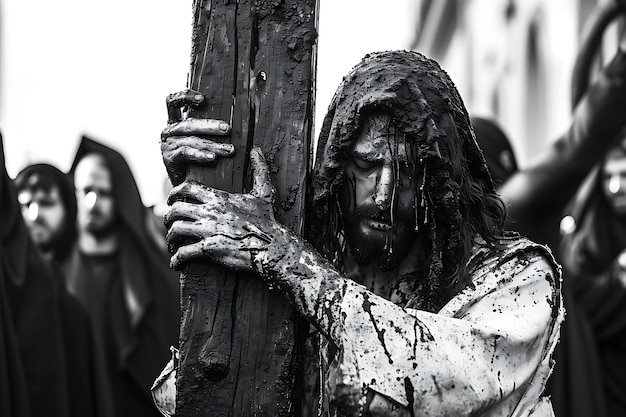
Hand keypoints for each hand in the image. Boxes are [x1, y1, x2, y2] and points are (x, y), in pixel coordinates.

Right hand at [161, 89, 234, 185]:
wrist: (185, 185)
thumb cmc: (199, 159)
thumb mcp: (202, 139)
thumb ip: (209, 128)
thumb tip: (234, 120)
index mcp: (176, 121)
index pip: (173, 102)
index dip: (185, 96)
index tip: (202, 99)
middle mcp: (169, 130)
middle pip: (188, 123)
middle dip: (210, 125)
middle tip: (228, 129)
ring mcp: (167, 144)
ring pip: (191, 140)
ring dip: (212, 144)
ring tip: (229, 150)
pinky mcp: (169, 159)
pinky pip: (185, 153)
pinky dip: (200, 155)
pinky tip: (213, 159)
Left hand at [164, 147, 279, 270]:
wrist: (272, 245)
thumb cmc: (267, 219)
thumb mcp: (263, 192)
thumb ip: (259, 170)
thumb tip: (257, 150)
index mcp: (218, 198)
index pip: (186, 188)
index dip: (174, 193)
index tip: (172, 200)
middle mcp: (210, 212)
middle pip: (175, 209)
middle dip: (168, 217)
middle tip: (170, 223)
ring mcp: (208, 230)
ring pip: (176, 229)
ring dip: (170, 238)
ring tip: (172, 244)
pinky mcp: (209, 249)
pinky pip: (183, 252)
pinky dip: (176, 258)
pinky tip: (177, 263)